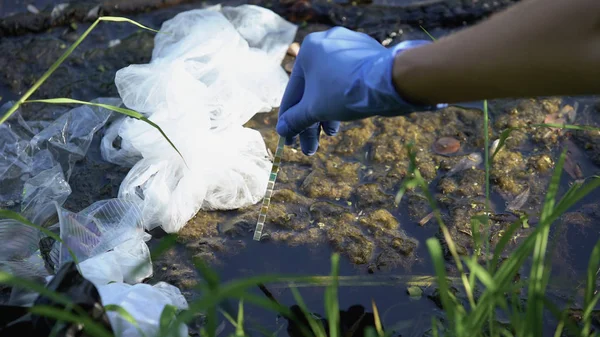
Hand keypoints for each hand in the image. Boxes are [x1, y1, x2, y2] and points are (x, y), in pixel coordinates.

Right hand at [276, 27, 436, 154]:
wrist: (389, 81)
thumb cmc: (344, 91)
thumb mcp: (314, 109)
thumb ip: (296, 119)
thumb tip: (283, 130)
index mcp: (309, 50)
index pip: (293, 91)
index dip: (289, 118)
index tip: (290, 138)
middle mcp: (327, 43)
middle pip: (313, 90)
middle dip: (312, 121)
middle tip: (310, 147)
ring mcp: (349, 47)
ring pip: (331, 86)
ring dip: (327, 114)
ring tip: (331, 135)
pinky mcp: (367, 55)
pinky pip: (347, 81)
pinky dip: (342, 100)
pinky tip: (343, 119)